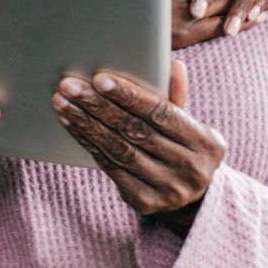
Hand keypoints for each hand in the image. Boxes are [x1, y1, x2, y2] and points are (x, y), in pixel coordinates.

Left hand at [52, 62, 225, 233]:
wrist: (192, 197)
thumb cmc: (183, 145)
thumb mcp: (189, 121)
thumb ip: (177, 94)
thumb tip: (173, 65)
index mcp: (205, 143)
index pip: (162, 114)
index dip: (130, 96)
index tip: (100, 79)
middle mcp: (190, 169)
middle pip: (135, 131)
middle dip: (98, 106)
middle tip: (69, 85)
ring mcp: (167, 190)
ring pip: (118, 149)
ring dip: (85, 123)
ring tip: (62, 101)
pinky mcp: (145, 202)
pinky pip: (110, 166)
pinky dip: (87, 142)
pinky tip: (70, 123)